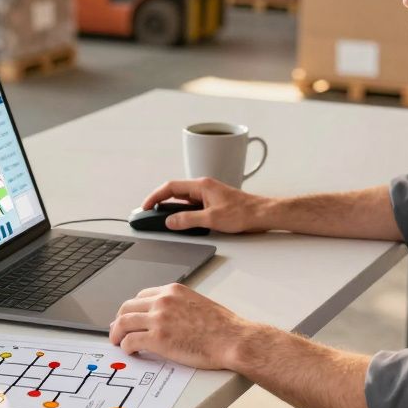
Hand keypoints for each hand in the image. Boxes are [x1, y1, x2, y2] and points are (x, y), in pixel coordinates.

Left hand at [109, 283, 256, 369]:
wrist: (232, 339)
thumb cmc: (223, 327)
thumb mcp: (198, 303)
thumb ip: (179, 306)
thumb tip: (169, 317)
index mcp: (173, 291)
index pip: (142, 295)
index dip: (133, 308)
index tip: (130, 317)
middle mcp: (163, 301)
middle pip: (127, 306)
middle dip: (119, 319)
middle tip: (117, 330)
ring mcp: (158, 319)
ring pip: (123, 323)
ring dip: (117, 333)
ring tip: (117, 342)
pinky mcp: (157, 339)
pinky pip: (130, 341)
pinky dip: (126, 347)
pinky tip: (130, 351)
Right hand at [141, 177, 273, 232]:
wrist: (262, 214)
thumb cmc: (243, 212)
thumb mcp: (211, 219)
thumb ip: (187, 220)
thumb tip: (170, 221)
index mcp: (201, 186)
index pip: (170, 187)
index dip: (154, 197)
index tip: (145, 207)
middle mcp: (203, 188)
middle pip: (174, 192)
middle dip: (159, 202)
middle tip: (147, 214)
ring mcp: (208, 195)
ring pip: (183, 200)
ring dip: (171, 208)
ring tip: (160, 219)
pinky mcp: (213, 203)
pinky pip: (192, 206)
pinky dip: (182, 213)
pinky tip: (181, 222)